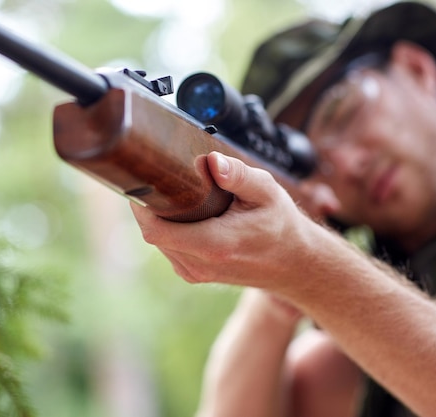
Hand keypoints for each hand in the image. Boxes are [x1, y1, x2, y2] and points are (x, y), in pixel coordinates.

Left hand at [130, 151, 322, 289]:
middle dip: (150, 205)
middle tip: (158, 177)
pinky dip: (169, 229)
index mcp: (215, 244)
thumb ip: (239, 175)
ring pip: (159, 242)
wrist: (294, 265)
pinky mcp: (195, 274)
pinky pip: (169, 249)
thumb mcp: (267, 192)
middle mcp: (200, 264)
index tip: (143, 179)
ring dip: (159, 218)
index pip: (156, 230)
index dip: (141, 205)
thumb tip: (212, 162)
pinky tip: (184, 213)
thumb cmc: (281, 226)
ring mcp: (196, 273)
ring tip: (173, 192)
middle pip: (153, 233)